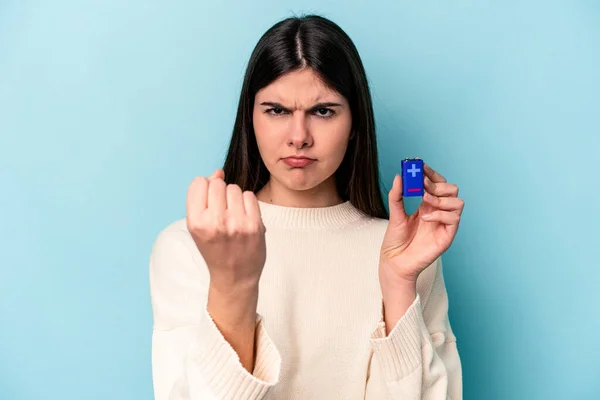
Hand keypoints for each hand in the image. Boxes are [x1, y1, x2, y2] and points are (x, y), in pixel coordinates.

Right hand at [186, 168, 266, 292]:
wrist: (234, 276)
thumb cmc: (215, 248)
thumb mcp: (199, 225)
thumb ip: (203, 197)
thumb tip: (218, 172)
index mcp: (196, 222)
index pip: (198, 183)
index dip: (204, 189)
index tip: (207, 202)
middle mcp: (215, 222)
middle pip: (217, 183)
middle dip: (219, 192)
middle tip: (221, 211)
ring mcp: (236, 223)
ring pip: (234, 188)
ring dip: (234, 197)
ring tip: (233, 216)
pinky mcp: (254, 225)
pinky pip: (250, 196)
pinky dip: (247, 203)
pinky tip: (244, 218)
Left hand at [379, 163, 463, 284]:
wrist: (394, 261)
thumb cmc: (395, 240)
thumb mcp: (394, 214)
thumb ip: (397, 196)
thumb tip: (399, 176)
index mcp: (427, 205)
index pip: (437, 183)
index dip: (431, 173)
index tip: (420, 166)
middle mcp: (438, 212)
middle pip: (452, 189)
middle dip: (438, 184)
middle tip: (422, 186)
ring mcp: (444, 224)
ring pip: (458, 202)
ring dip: (441, 198)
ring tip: (424, 201)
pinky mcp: (447, 236)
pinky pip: (454, 219)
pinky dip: (440, 214)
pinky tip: (425, 218)